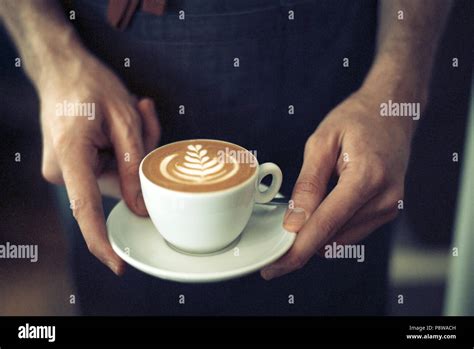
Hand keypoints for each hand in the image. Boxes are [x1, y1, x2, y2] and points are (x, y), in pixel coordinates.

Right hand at [39, 50, 159, 274]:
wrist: (62, 68)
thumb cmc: (91, 85)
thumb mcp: (125, 120)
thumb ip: (133, 167)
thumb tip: (139, 208)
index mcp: (71, 156)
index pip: (86, 210)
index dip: (102, 241)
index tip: (118, 265)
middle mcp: (62, 170)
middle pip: (115, 186)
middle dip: (139, 161)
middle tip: (143, 118)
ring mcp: (64, 170)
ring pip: (115, 177)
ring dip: (133, 151)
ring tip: (134, 114)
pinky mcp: (72, 167)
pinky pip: (107, 169)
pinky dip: (123, 150)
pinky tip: (123, 122)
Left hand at [261, 89, 413, 279]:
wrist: (391, 112)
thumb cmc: (356, 120)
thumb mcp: (322, 143)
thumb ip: (308, 185)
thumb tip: (294, 223)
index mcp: (367, 178)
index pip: (325, 225)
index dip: (298, 250)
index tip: (276, 267)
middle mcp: (384, 199)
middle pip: (332, 237)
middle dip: (302, 242)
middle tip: (277, 237)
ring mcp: (389, 208)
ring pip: (340, 240)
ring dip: (317, 233)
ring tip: (308, 204)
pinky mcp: (387, 212)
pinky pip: (350, 232)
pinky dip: (330, 227)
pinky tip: (323, 207)